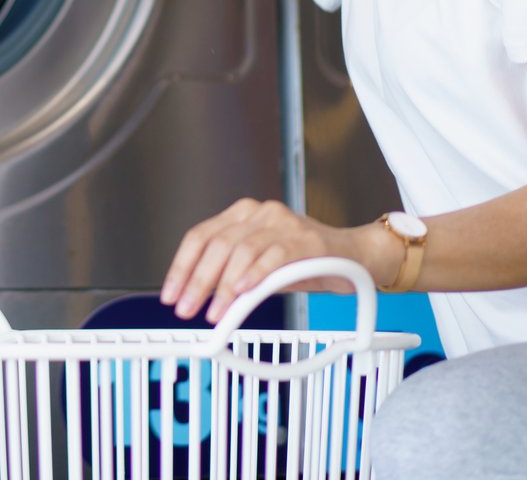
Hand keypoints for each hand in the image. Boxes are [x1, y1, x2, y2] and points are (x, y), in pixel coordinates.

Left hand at [159, 199, 394, 322]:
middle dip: (197, 281)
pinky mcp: (306, 239)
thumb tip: (201, 302)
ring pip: (241, 251)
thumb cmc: (305, 262)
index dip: (181, 267)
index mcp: (241, 215)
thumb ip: (233, 279)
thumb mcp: (260, 270)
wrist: (356, 257)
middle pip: (216, 244)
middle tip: (186, 309)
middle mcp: (259, 213)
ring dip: (223, 286)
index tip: (171, 295)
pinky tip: (241, 293)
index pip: (199, 237)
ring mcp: (283, 223)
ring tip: (214, 313)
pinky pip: (273, 256)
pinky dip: (255, 275)